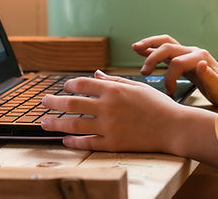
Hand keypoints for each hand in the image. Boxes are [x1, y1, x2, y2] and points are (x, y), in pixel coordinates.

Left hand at [41, 70, 182, 152]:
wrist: (173, 127)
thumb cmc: (157, 105)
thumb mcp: (136, 87)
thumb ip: (114, 81)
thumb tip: (96, 75)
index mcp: (113, 90)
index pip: (82, 84)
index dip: (69, 85)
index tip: (64, 87)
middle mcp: (107, 107)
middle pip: (72, 104)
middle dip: (54, 103)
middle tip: (44, 102)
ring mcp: (109, 127)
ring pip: (75, 125)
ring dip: (57, 123)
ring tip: (45, 123)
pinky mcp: (113, 144)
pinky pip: (88, 143)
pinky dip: (74, 142)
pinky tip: (65, 141)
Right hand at [133, 35, 217, 107]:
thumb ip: (209, 76)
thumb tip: (199, 63)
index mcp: (200, 58)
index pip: (177, 63)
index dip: (169, 78)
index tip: (169, 93)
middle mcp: (193, 52)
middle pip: (168, 47)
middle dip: (153, 56)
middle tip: (143, 71)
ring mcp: (189, 54)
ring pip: (166, 43)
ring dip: (150, 45)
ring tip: (135, 48)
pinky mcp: (185, 59)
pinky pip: (167, 51)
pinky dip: (154, 49)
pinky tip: (143, 51)